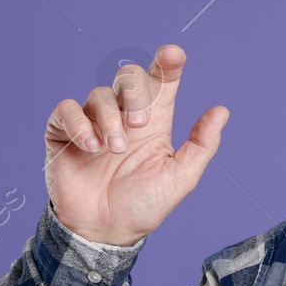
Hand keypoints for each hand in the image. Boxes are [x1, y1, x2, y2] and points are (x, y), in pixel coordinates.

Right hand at [43, 44, 228, 245]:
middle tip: (140, 124)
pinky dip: (79, 124)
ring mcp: (93, 122)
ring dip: (109, 119)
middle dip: (136, 92)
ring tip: (113, 150)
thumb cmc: (143, 206)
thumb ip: (202, 145)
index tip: (174, 54)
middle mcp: (123, 116)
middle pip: (129, 76)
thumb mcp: (180, 179)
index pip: (162, 82)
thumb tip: (222, 111)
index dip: (168, 63)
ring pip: (100, 94)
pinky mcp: (64, 133)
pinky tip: (90, 147)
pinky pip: (67, 109)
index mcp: (154, 122)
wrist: (103, 232)